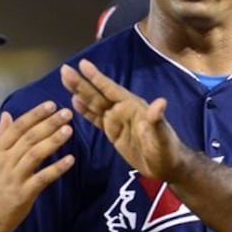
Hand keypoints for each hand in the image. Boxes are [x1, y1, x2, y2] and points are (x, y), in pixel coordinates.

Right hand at [0, 102, 74, 231]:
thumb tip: (7, 115)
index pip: (17, 128)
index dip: (35, 115)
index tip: (50, 105)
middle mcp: (4, 162)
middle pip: (29, 138)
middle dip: (49, 123)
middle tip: (66, 113)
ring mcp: (14, 178)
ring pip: (36, 154)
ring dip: (54, 141)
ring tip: (68, 130)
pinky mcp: (24, 194)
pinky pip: (43, 178)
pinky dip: (57, 168)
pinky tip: (70, 159)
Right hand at [60, 59, 184, 181]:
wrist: (166, 166)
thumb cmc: (167, 150)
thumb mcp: (162, 136)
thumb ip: (157, 120)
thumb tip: (160, 102)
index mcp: (132, 107)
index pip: (111, 89)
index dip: (96, 78)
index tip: (82, 64)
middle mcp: (122, 110)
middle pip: (97, 94)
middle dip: (81, 82)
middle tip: (64, 70)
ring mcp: (116, 120)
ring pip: (94, 104)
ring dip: (79, 92)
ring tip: (65, 80)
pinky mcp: (113, 132)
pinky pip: (96, 119)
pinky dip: (85, 110)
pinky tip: (74, 102)